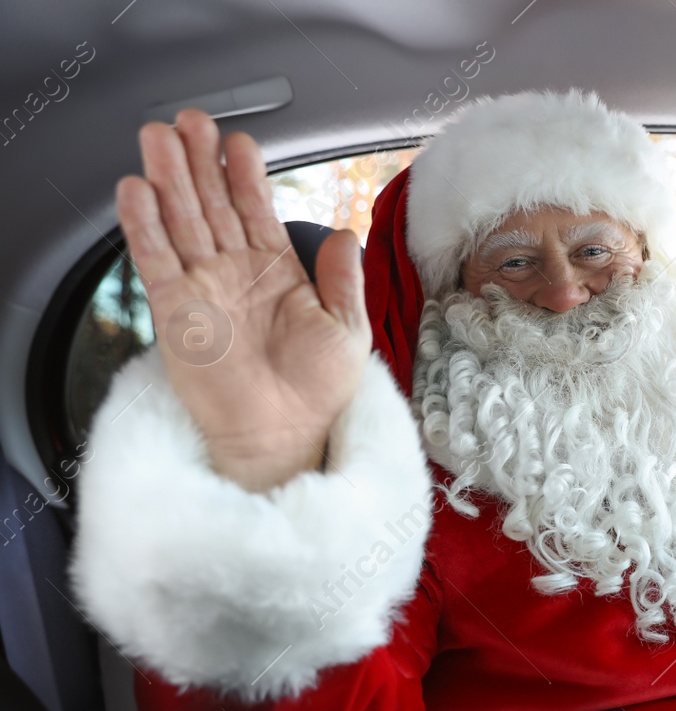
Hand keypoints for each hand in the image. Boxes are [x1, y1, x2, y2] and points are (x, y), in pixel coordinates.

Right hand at [115, 109, 368, 491]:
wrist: (287, 435)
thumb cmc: (319, 392)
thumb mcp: (347, 328)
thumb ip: (343, 279)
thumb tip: (346, 233)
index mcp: (278, 274)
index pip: (256, 211)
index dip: (245, 175)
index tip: (239, 142)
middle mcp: (235, 275)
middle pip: (211, 205)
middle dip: (198, 162)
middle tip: (190, 121)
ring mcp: (203, 290)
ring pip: (181, 222)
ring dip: (168, 180)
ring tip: (160, 138)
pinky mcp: (176, 312)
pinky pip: (156, 262)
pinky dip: (145, 226)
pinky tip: (138, 191)